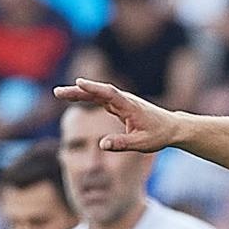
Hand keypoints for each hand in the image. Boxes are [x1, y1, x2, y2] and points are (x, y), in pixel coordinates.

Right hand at [53, 78, 179, 152]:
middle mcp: (124, 100)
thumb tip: (101, 145)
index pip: (109, 94)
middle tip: (57, 92)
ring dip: (79, 92)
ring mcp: (121, 101)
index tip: (78, 83)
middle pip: (98, 92)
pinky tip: (73, 96)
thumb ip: (122, 144)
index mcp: (130, 107)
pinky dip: (87, 96)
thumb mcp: (142, 144)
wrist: (172, 127)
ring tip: (59, 93)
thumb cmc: (158, 135)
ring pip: (97, 94)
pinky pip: (100, 99)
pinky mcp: (119, 105)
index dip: (94, 89)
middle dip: (78, 91)